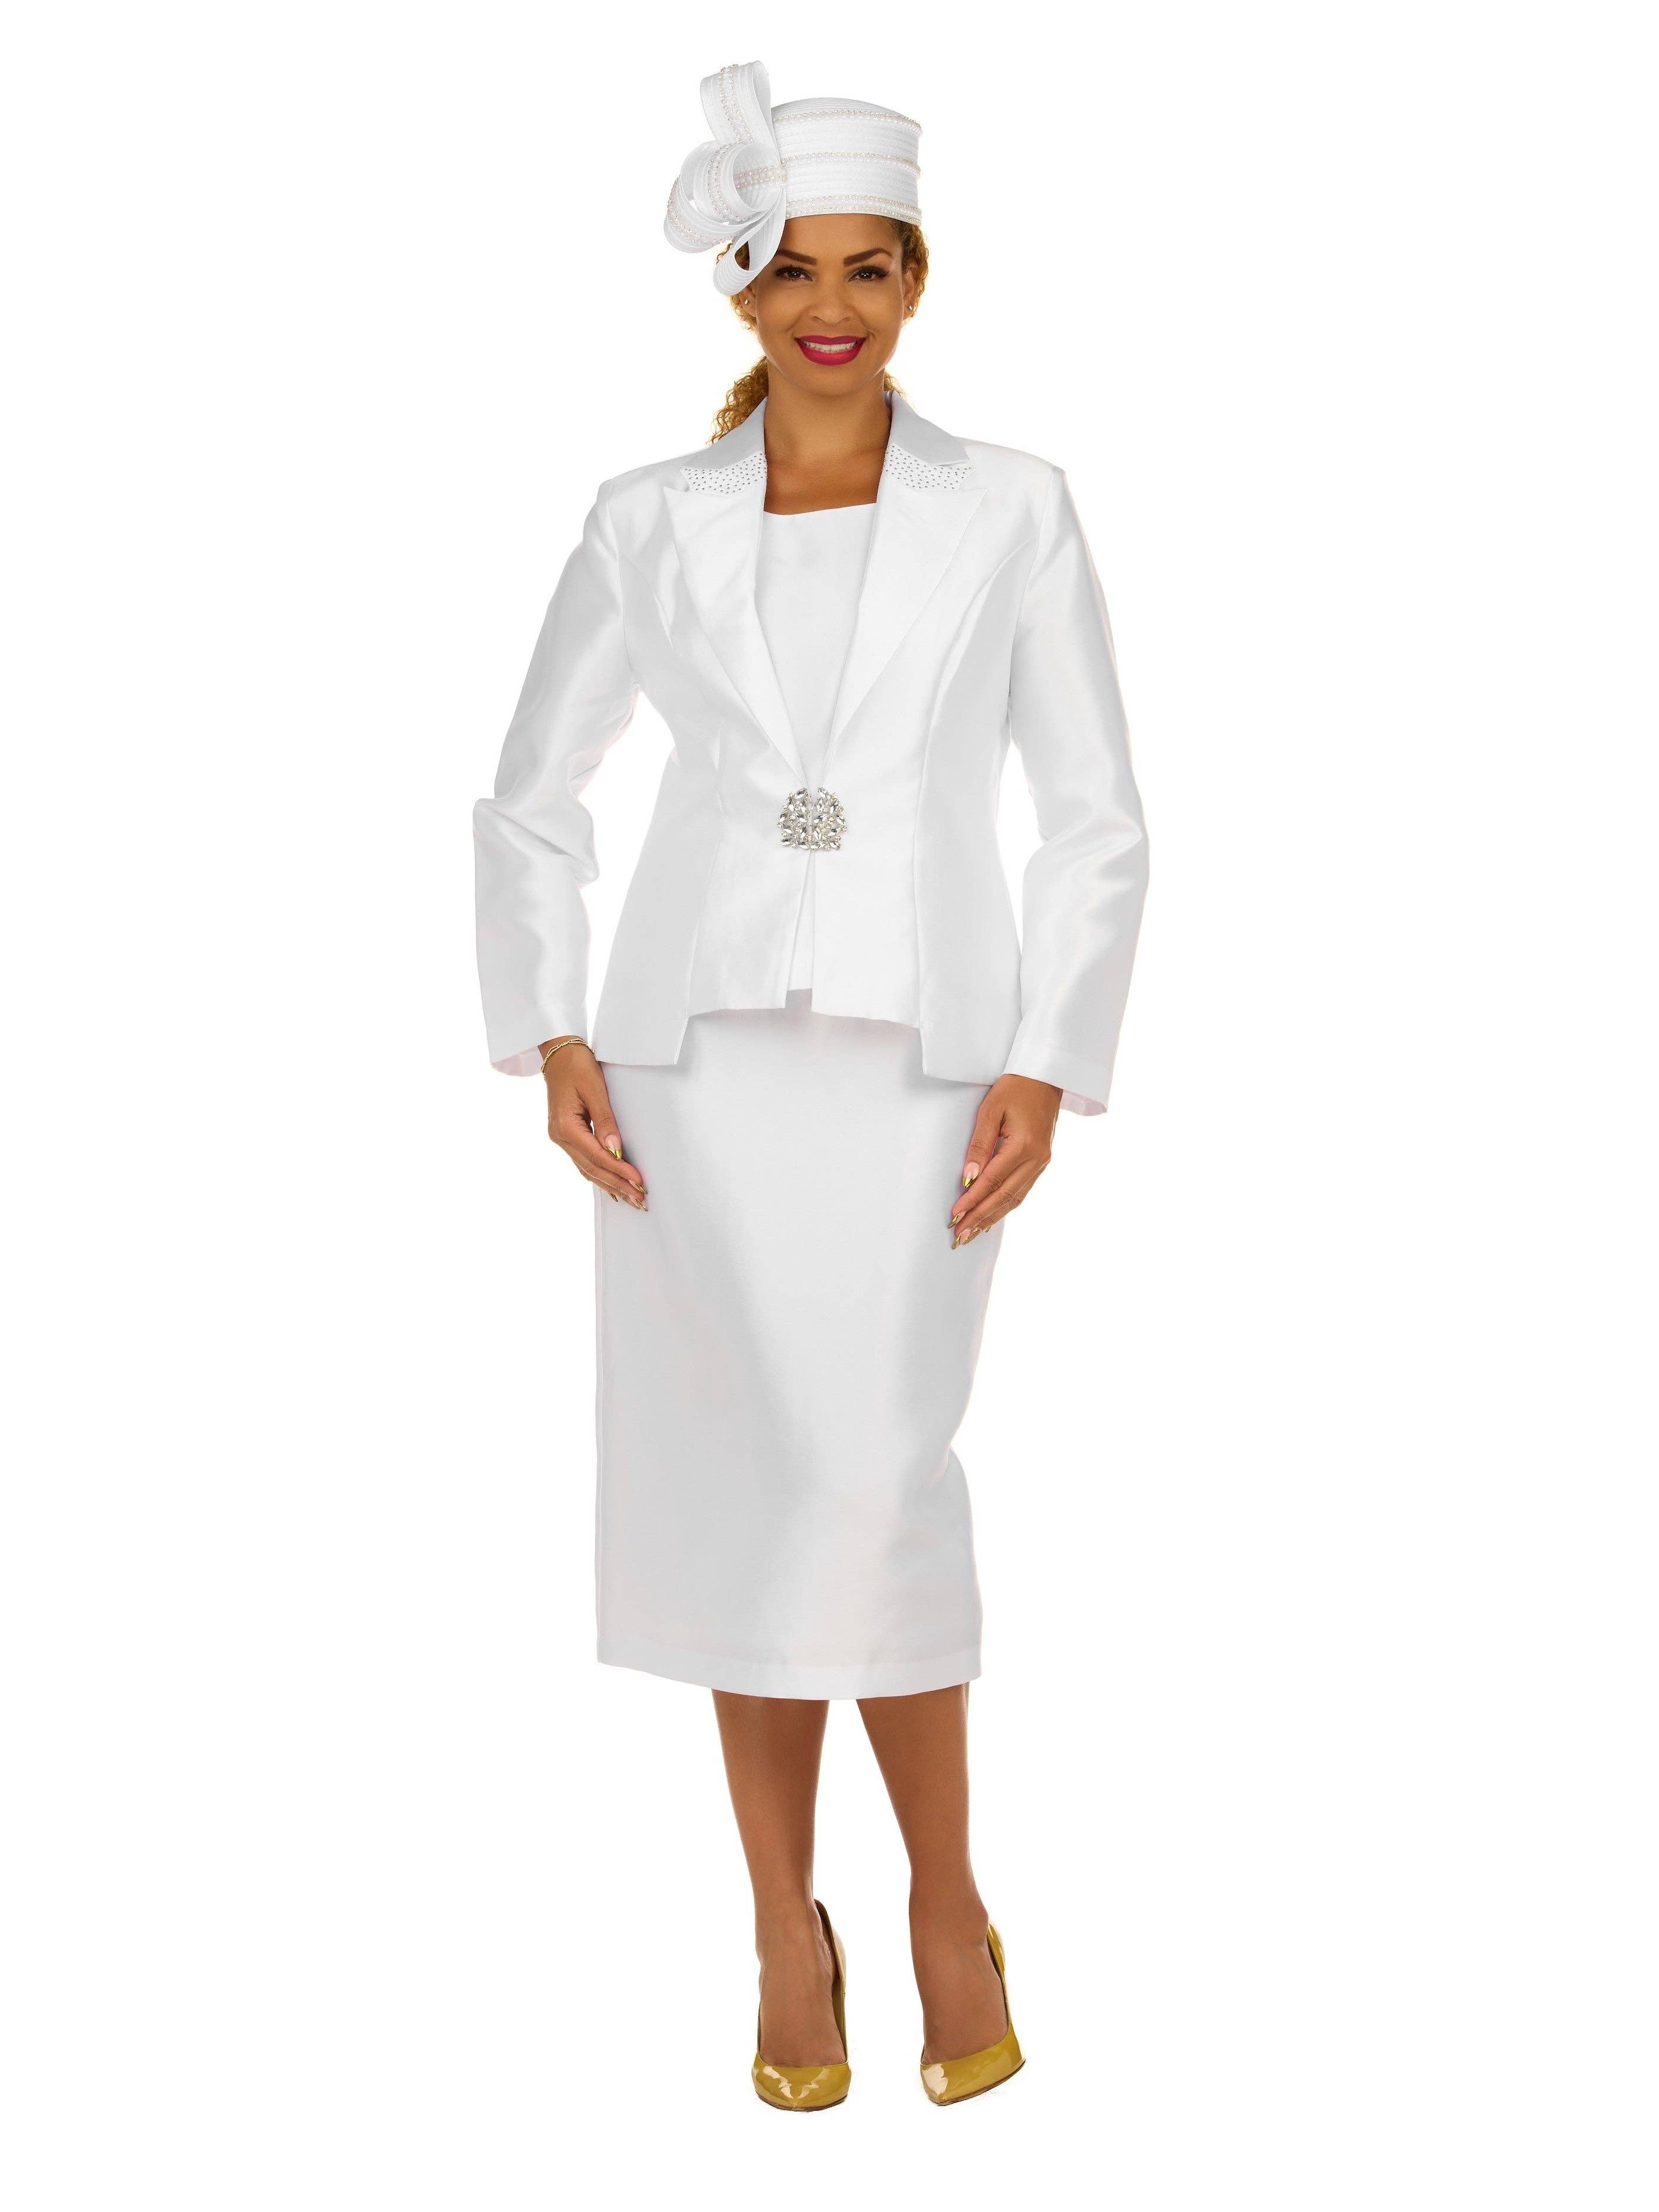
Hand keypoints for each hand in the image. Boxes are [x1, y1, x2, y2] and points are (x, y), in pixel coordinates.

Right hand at [541, 1040, 647, 1209]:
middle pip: (592, 1168)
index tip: (639, 1181)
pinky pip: (584, 1161)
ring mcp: (561, 1138)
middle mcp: (560, 1137)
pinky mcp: (567, 1135)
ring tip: (632, 1198)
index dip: (619, 1170)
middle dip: (618, 1185)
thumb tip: (615, 1149)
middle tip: (640, 1200)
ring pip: (587, 1169)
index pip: (596, 1156)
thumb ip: (605, 1120)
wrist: (558, 1053)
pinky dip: (599, 1175)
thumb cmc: (577, 1066)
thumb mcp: (594, 1089)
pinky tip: (611, 1186)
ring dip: (610, 1184)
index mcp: (565, 1127)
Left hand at [949, 1074, 1061, 1244]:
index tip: (955, 1216)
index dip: (972, 1201)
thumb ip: (979, 1145)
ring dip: (992, 1217)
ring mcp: (1042, 1162)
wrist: (1045, 1075)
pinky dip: (1006, 1205)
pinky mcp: (1042, 1161)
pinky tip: (992, 1215)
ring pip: (1015, 1198)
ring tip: (972, 1234)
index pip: (992, 1181)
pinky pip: (1023, 1190)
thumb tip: (968, 1177)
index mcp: (1024, 1146)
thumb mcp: (991, 1110)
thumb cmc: (1015, 1087)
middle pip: (1004, 1196)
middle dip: (980, 1218)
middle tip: (959, 1237)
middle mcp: (1037, 1159)